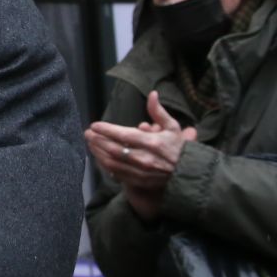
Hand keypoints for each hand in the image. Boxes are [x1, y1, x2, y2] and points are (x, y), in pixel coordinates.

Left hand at [86, 91, 196, 221]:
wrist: (189, 174)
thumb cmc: (180, 148)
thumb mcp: (172, 127)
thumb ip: (159, 111)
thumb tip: (152, 94)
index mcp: (152, 143)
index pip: (124, 135)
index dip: (106, 130)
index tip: (94, 125)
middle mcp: (144, 158)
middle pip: (114, 149)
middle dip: (98, 141)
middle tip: (87, 133)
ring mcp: (141, 172)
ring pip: (113, 163)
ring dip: (99, 153)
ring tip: (91, 144)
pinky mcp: (139, 182)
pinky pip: (118, 174)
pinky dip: (106, 166)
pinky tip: (100, 158)